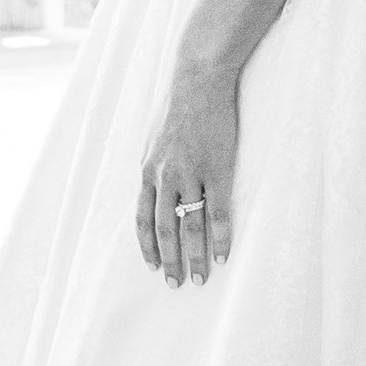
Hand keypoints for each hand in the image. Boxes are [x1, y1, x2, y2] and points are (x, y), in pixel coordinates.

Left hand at [137, 48, 238, 289]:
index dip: (147, 245)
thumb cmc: (179, 106)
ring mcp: (192, 174)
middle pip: (164, 229)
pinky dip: (220, 237)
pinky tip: (223, 255)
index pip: (142, 219)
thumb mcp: (155, 138)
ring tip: (200, 279)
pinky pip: (219, 212)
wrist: (200, 81)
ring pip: (189, 226)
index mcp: (148, 170)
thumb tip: (153, 186)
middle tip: (175, 285)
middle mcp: (165, 177)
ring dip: (194, 257)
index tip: (152, 267)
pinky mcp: (218, 169)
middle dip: (169, 261)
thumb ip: (154, 165)